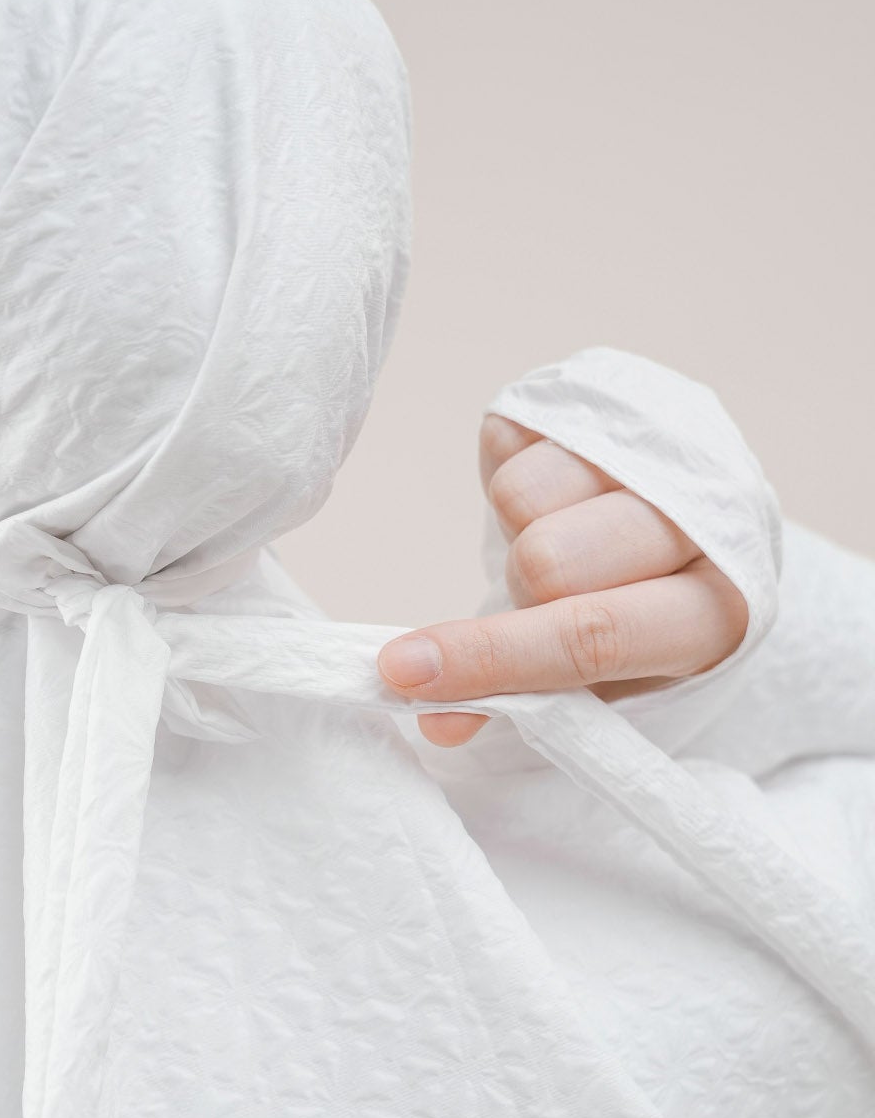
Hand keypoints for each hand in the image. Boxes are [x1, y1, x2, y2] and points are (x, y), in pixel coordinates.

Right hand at [377, 414, 749, 745]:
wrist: (700, 521)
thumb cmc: (640, 615)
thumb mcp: (602, 682)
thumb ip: (522, 702)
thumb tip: (434, 721)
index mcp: (713, 615)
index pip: (593, 637)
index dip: (493, 658)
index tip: (403, 673)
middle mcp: (705, 520)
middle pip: (547, 560)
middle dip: (518, 591)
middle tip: (539, 598)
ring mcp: (661, 445)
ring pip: (524, 494)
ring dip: (518, 528)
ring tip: (556, 537)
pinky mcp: (615, 396)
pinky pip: (512, 439)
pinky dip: (511, 472)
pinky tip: (558, 496)